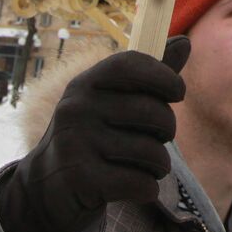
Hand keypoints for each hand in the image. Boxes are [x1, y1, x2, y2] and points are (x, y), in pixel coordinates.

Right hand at [0, 37, 190, 231]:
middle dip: (168, 129)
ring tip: (150, 166)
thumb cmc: (94, 136)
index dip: (163, 75)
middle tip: (161, 139)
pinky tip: (140, 188)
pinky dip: (148, 189)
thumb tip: (184, 42)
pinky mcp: (81, 179)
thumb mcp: (113, 101)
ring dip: (160, 164)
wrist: (47, 188)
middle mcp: (76, 108)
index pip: (129, 63)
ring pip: (150, 151)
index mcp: (85, 83)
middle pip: (152, 112)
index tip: (178, 93)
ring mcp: (75, 144)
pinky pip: (139, 182)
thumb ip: (150, 74)